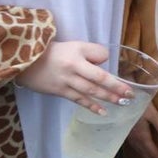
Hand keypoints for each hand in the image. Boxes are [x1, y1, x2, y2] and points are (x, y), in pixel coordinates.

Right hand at [14, 41, 133, 114]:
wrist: (27, 62)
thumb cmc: (54, 52)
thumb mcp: (74, 45)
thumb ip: (91, 52)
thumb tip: (104, 63)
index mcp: (76, 55)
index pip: (98, 60)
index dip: (109, 67)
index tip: (122, 77)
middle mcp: (73, 69)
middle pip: (98, 79)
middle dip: (115, 87)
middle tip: (130, 95)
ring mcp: (66, 82)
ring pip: (90, 91)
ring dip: (107, 98)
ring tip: (122, 103)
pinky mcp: (60, 92)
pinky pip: (79, 100)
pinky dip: (92, 106)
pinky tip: (103, 112)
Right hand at [126, 101, 157, 157]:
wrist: (121, 99)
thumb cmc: (139, 105)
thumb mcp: (153, 115)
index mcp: (143, 137)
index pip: (152, 151)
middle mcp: (135, 139)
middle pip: (144, 153)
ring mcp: (129, 136)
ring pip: (138, 150)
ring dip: (144, 156)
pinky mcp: (125, 131)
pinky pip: (133, 145)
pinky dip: (138, 150)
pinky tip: (139, 147)